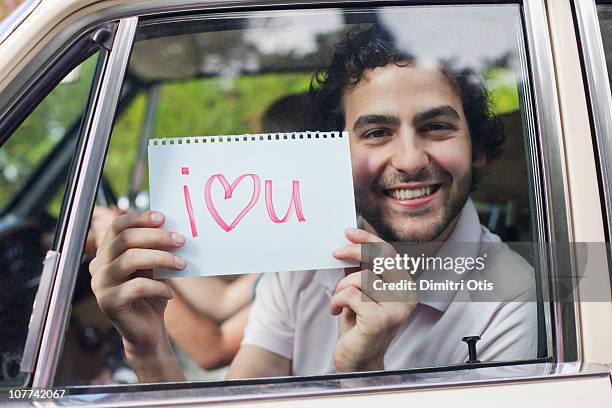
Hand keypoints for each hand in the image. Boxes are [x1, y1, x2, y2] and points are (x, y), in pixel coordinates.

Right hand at [89, 210, 186, 378]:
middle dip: (157, 237)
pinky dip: (158, 287)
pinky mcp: (108, 303)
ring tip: (182, 264)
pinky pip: (136, 287)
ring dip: (161, 258)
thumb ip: (156, 248)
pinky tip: (170, 293)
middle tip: (181, 240)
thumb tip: (172, 227)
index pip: (118, 225)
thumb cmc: (152, 293)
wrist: (148, 329)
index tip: (164, 218)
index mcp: (107, 252)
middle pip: (125, 239)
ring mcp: (100, 284)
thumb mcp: (154, 266)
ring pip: (130, 259)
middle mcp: (98, 265)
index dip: (140, 218)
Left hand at [331, 228, 416, 372]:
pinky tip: (336, 312)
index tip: (349, 232)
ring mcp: (396, 309)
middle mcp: (407, 297)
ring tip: (338, 302)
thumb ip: (362, 270)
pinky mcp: (379, 320)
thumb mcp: (361, 292)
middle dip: (353, 251)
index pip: (389, 254)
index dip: (368, 239)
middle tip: (335, 253)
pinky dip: (337, 301)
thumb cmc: (359, 325)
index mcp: (406, 288)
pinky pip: (350, 295)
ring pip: (360, 278)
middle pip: (379, 259)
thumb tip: (351, 242)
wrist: (357, 361)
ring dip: (341, 288)